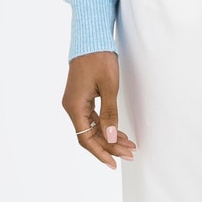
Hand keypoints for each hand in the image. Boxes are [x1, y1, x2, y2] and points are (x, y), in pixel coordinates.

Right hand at [63, 51, 136, 168]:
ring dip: (109, 137)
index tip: (115, 163)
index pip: (85, 138)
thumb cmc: (99, 59)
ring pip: (92, 128)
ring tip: (129, 145)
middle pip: (89, 135)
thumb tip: (109, 137)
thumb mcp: (108, 87)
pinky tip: (118, 132)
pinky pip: (92, 118)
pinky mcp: (82, 98)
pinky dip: (105, 126)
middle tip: (130, 154)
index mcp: (74, 106)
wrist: (91, 39)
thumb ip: (109, 114)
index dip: (100, 152)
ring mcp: (76, 102)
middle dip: (109, 146)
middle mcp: (71, 107)